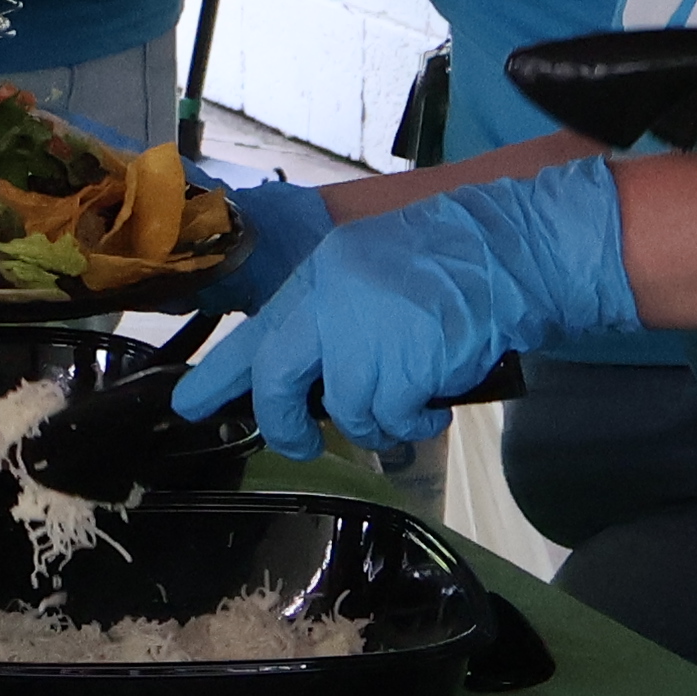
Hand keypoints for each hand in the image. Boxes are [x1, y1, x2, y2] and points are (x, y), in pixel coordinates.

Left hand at [175, 159, 638, 460]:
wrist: (507, 250)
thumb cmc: (447, 262)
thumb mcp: (370, 274)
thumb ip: (335, 316)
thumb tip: (309, 375)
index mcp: (318, 278)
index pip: (255, 333)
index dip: (220, 376)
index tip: (189, 406)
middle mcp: (329, 304)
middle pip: (276, 381)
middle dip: (283, 424)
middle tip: (297, 445)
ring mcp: (364, 336)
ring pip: (345, 410)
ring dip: (377, 422)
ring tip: (407, 408)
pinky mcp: (402, 367)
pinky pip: (393, 419)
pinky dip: (412, 424)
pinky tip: (431, 408)